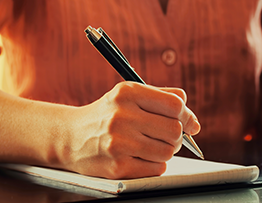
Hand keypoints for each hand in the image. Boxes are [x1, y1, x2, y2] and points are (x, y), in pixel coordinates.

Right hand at [61, 82, 199, 178]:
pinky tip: (137, 156)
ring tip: (147, 145)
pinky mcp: (117, 166)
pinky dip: (153, 165)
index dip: (187, 115)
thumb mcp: (126, 96)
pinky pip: (157, 168)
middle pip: (175, 130)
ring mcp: (119, 142)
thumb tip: (192, 119)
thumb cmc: (105, 115)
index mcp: (126, 93)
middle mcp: (121, 115)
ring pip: (168, 151)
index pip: (174, 104)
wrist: (70, 137)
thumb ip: (160, 97)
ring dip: (164, 151)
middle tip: (163, 135)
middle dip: (175, 135)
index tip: (188, 123)